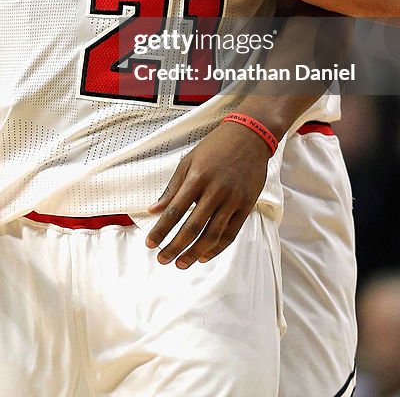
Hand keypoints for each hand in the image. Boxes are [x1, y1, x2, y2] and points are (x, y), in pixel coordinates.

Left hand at [145, 120, 270, 268]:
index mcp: (197, 177)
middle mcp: (215, 190)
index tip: (150, 244)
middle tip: (162, 259)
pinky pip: (230, 233)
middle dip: (175, 247)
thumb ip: (172, 188)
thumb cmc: (215, 147)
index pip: (174, 211)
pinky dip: (216, 248)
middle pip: (192, 228)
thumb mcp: (189, 161)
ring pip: (211, 235)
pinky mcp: (246, 205)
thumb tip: (153, 210)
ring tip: (181, 263)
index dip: (160, 230)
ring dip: (194, 253)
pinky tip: (204, 255)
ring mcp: (232, 199)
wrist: (249, 136)